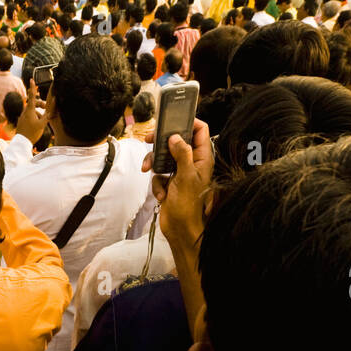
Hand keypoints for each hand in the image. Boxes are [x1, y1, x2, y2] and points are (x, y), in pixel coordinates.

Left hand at [16, 80, 49, 144]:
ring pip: (32, 110)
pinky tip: (37, 126)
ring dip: (39, 113)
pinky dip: (35, 117)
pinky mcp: (22, 121)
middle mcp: (25, 112)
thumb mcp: (42, 124)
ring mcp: (22, 116)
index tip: (31, 79)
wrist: (21, 143)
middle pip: (34, 103)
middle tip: (47, 109)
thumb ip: (48, 114)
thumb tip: (52, 108)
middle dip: (41, 104)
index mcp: (29, 111)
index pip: (32, 96)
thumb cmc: (32, 133)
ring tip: (42, 122)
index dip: (32, 88)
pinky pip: (29, 116)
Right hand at [145, 117, 212, 248]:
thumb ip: (182, 153)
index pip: (199, 130)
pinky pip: (159, 175)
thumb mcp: (186, 176)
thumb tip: (175, 137)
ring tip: (148, 170)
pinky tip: (162, 195)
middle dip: (162, 142)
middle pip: (177, 141)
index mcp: (202, 158)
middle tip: (149, 139)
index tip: (172, 120)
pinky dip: (157, 184)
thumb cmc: (188, 205)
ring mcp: (180, 173)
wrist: (180, 230)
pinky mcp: (170, 183)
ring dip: (154, 164)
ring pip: (164, 157)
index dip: (188, 122)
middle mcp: (192, 162)